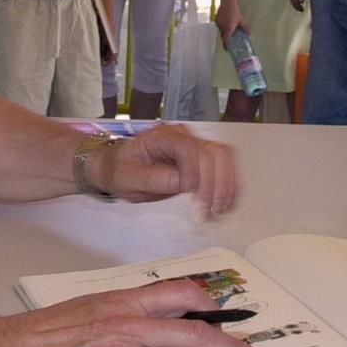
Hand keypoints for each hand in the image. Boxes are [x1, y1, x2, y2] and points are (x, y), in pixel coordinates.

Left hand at [94, 122, 237, 218]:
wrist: (118, 165)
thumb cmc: (121, 170)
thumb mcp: (129, 179)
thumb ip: (156, 180)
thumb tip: (185, 184)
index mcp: (162, 136)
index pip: (188, 149)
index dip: (195, 173)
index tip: (193, 198)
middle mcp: (183, 136)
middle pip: (212, 152)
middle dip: (215, 184)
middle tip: (209, 211)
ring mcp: (195, 144)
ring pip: (223, 158)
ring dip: (226, 186)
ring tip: (219, 211)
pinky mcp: (202, 157)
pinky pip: (224, 166)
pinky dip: (228, 185)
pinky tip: (224, 204)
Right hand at [214, 0, 245, 43]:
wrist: (227, 2)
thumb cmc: (234, 10)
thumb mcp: (241, 20)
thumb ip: (244, 28)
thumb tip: (248, 33)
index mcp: (228, 29)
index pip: (226, 41)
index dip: (226, 46)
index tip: (227, 49)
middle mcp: (222, 27)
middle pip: (223, 36)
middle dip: (226, 38)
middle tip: (231, 38)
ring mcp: (218, 23)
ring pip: (221, 31)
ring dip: (225, 31)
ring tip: (230, 27)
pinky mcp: (216, 19)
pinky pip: (219, 26)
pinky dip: (223, 26)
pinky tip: (227, 21)